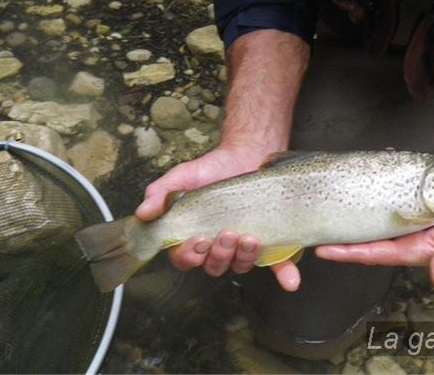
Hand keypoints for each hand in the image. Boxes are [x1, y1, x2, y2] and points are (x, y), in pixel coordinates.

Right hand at [135, 145, 300, 290]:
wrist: (248, 153)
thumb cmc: (212, 169)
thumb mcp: (182, 177)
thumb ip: (161, 193)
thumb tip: (142, 214)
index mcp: (194, 237)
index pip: (185, 259)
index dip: (189, 255)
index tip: (196, 239)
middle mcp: (218, 247)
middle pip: (214, 266)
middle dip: (219, 254)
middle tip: (226, 233)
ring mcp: (244, 246)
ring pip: (241, 266)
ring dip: (244, 258)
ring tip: (249, 237)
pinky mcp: (271, 242)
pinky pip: (278, 265)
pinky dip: (285, 275)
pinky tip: (291, 281)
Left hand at [316, 193, 433, 287]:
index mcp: (416, 249)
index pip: (375, 253)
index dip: (348, 253)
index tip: (323, 249)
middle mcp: (407, 235)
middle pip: (367, 236)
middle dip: (341, 234)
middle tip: (316, 227)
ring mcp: (409, 219)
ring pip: (375, 215)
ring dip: (355, 208)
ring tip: (333, 199)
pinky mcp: (415, 203)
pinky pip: (390, 195)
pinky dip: (379, 183)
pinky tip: (372, 169)